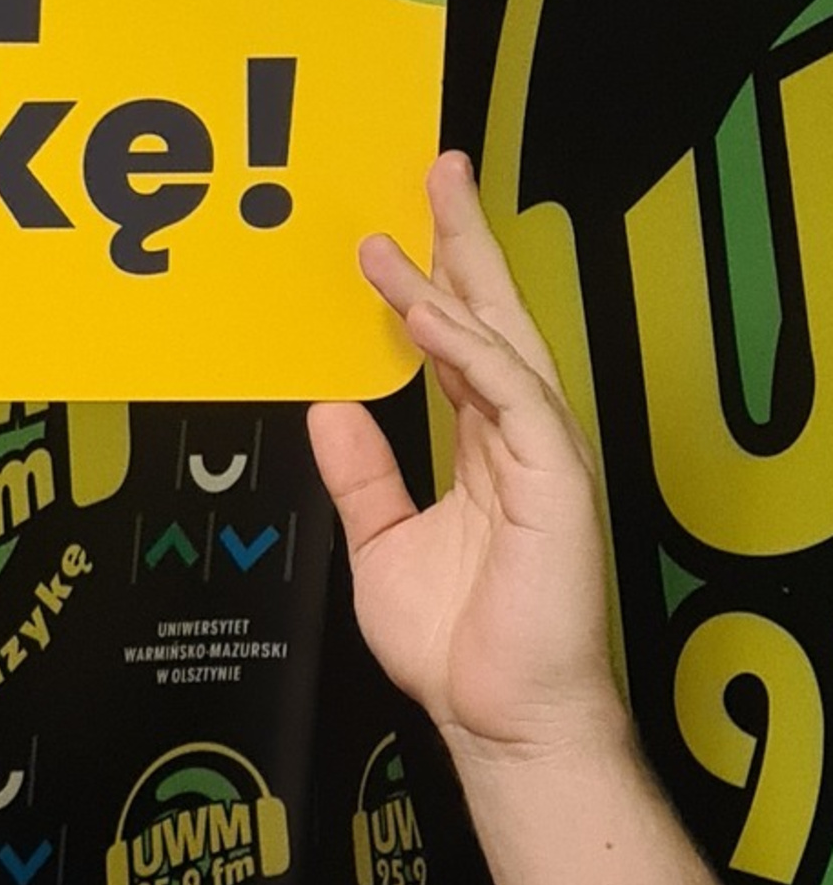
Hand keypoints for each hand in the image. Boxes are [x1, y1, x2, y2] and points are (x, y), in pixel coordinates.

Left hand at [308, 151, 628, 766]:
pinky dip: (466, 350)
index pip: (460, 344)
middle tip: (434, 167)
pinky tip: (425, 314)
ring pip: (498, 341)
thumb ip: (360, 475)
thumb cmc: (457, 648)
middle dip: (462, 241)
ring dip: (451, 280)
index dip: (430, 282)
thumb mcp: (381, 545)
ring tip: (404, 229)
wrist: (499, 716)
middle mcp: (519, 439)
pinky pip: (509, 394)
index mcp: (486, 450)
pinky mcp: (555, 477)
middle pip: (491, 317)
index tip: (391, 233)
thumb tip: (329, 405)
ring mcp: (543, 453)